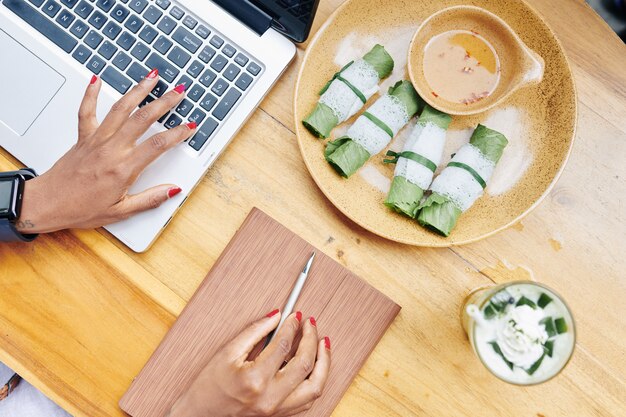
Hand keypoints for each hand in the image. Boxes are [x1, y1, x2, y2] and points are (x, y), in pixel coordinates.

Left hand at [16, 70, 195, 233]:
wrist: (47, 203)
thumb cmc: (81, 209)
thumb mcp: (121, 211)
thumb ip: (150, 199)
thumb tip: (172, 190)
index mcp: (123, 169)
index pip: (157, 145)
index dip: (177, 134)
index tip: (189, 127)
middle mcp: (110, 150)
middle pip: (142, 119)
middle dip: (164, 103)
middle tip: (178, 92)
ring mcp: (96, 140)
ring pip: (120, 109)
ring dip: (138, 91)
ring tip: (152, 78)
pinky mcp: (83, 138)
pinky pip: (86, 111)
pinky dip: (91, 93)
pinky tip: (97, 80)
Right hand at [167, 310, 330, 416]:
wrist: (200, 416)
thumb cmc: (209, 387)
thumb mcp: (227, 353)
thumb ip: (255, 332)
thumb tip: (276, 316)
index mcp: (255, 380)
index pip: (283, 346)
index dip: (292, 327)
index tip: (295, 316)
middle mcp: (270, 398)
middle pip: (304, 364)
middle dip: (311, 339)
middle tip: (310, 324)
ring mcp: (277, 410)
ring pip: (315, 387)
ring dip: (323, 363)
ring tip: (323, 344)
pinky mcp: (280, 416)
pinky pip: (307, 400)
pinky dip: (315, 380)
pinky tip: (314, 366)